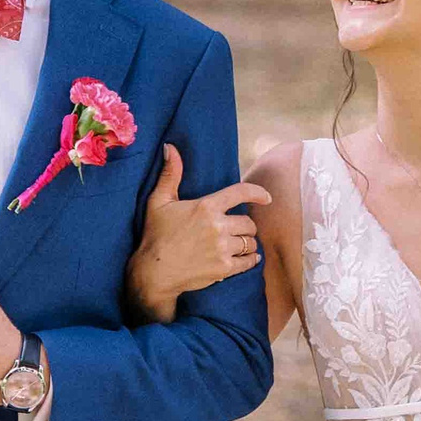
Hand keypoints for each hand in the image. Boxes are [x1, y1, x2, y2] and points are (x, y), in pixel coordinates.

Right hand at [125, 144, 271, 321]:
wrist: (154, 272)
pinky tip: (248, 258)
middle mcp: (218, 226)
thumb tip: (170, 147)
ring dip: (247, 242)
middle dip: (246, 225)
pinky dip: (250, 259)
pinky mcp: (224, 268)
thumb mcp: (158, 201)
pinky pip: (248, 261)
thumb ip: (170, 174)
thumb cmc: (155, 235)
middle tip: (238, 229)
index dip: (258, 193)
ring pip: (250, 242)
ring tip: (241, 243)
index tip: (267, 198)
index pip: (241, 193)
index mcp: (206, 207)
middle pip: (248, 222)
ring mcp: (222, 248)